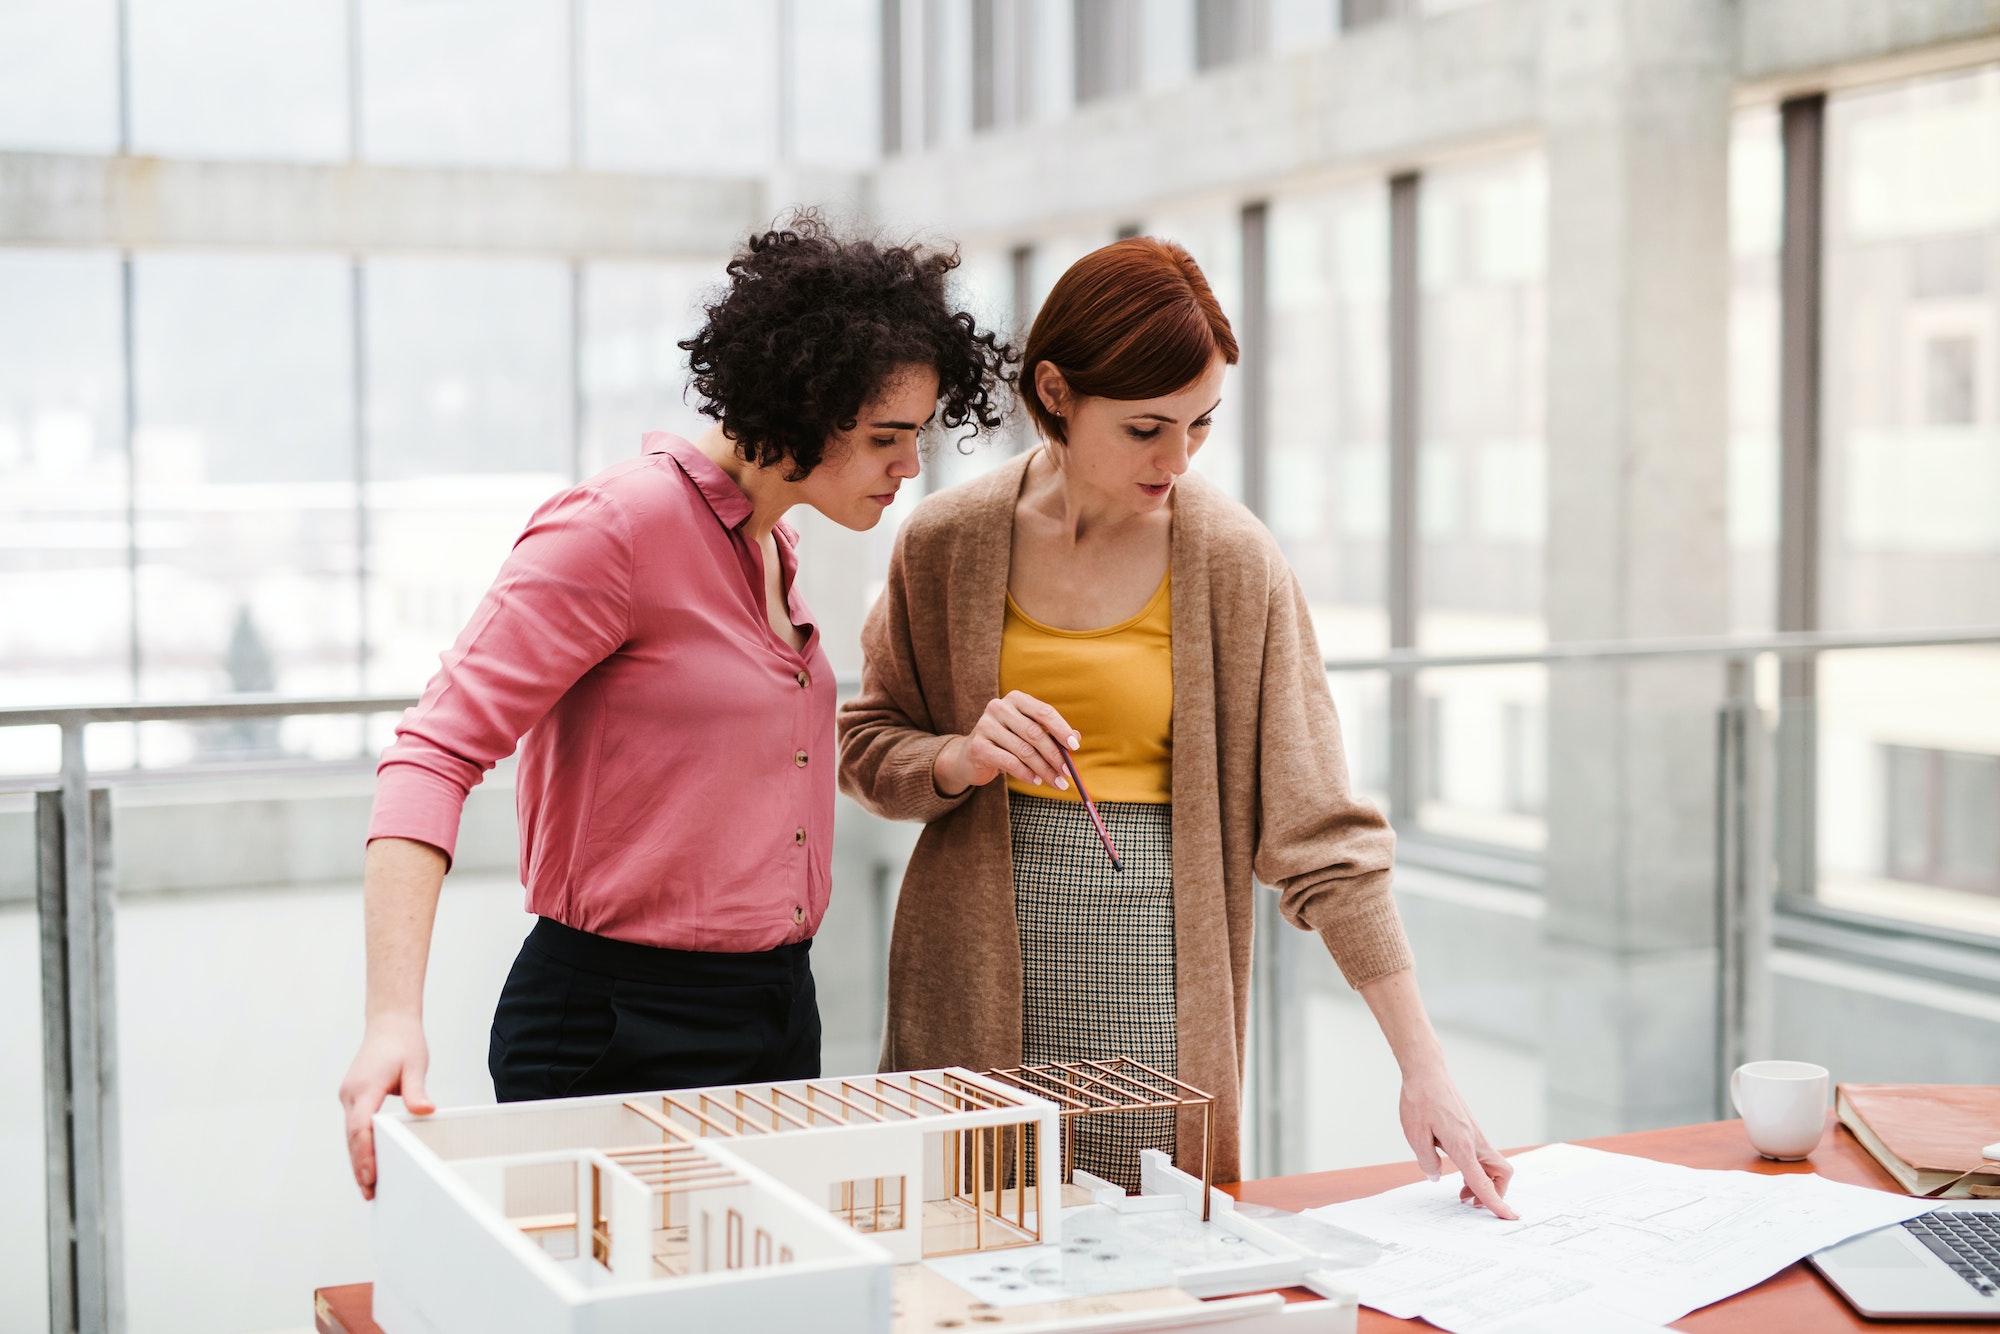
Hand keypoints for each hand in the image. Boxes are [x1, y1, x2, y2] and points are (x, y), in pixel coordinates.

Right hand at [338, 1012, 434, 1199]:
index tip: (370, 1177)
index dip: (364, 1155)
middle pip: (353, 1138)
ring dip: (358, 1159)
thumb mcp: (415, 1065)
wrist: (389, 1024)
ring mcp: (350, 1096)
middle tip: (370, 1193)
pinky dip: (360, 1145)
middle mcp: (352, 1094)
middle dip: (360, 1166)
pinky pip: (355, 1126)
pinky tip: (369, 1161)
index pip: (361, 1128)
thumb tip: (425, 1110)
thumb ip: (416, 1090)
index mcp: (365, 1087)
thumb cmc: (403, 1043)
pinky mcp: (354, 1097)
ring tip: (369, 1186)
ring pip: (351, 1134)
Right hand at [933, 690, 1079, 796]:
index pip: (1044, 712)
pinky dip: (1026, 774)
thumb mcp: (1029, 735)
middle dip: (1055, 755)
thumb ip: (1051, 734)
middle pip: (1034, 733)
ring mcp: (985, 725)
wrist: (970, 757)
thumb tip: (1075, 738)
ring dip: (1044, 769)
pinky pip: (1009, 762)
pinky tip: (1036, 781)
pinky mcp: (978, 746)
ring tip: (1055, 781)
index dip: (1061, 729)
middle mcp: (999, 707)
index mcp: (1015, 699)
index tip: (1075, 747)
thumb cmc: (1007, 743)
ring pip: (1023, 750)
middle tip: (1067, 772)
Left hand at [1399, 1066, 1517, 1219]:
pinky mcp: (1470, 1129)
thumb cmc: (1420, 1099)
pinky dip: (1478, 1169)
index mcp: (1462, 1145)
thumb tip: (1435, 1176)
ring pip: (1493, 1165)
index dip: (1496, 1202)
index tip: (1510, 1217)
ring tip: (1462, 1192)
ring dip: (1484, 1182)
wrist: (1427, 1072)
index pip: (1483, 1181)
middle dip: (1495, 1193)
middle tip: (1470, 1203)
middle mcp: (1474, 1141)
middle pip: (1500, 1173)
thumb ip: (1426, 1160)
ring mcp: (1475, 1134)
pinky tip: (1458, 1170)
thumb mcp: (1415, 1134)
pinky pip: (1483, 1156)